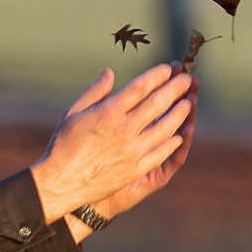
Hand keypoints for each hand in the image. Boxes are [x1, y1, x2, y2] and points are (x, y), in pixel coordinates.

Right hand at [29, 64, 193, 223]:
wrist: (62, 182)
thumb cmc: (63, 145)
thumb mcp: (73, 112)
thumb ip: (95, 92)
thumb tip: (110, 73)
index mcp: (108, 112)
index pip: (140, 87)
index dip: (157, 76)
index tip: (169, 68)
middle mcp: (124, 129)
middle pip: (158, 103)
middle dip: (176, 88)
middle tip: (189, 79)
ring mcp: (133, 150)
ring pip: (165, 127)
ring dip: (180, 113)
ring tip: (189, 102)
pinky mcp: (136, 169)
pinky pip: (161, 152)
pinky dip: (173, 141)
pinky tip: (180, 134)